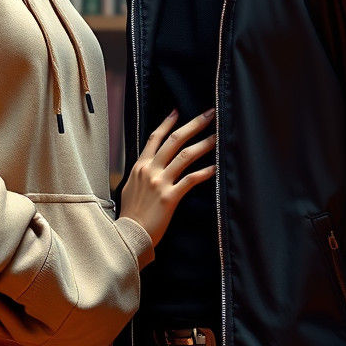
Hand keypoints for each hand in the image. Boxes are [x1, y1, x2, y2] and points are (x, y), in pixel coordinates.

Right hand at [119, 108, 215, 250]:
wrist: (128, 234)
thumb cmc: (131, 214)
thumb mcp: (131, 186)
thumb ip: (142, 173)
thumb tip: (151, 165)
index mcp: (140, 166)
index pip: (156, 137)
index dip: (168, 122)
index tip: (178, 111)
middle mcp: (150, 170)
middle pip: (175, 140)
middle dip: (194, 124)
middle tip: (209, 114)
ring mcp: (160, 182)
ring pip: (185, 156)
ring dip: (203, 144)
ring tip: (217, 136)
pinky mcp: (170, 197)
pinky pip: (190, 180)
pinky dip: (204, 172)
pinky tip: (215, 168)